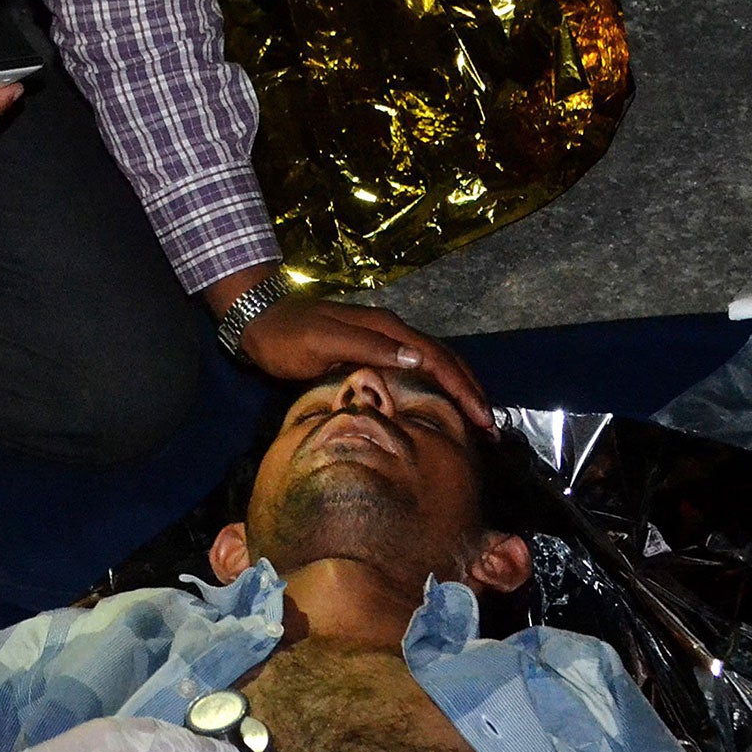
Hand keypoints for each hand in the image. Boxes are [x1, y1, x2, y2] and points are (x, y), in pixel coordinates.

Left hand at [212, 270, 490, 428]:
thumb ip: (368, 347)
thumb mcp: (323, 341)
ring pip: (434, 364)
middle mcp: (391, 332)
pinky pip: (416, 369)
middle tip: (490, 429)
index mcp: (386, 328)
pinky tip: (440, 405)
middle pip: (444, 360)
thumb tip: (419, 359)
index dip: (462, 389)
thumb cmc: (288, 337)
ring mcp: (382, 340)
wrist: (260, 322)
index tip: (482, 419)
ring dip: (458, 390)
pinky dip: (436, 386)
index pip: (437, 359)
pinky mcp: (372, 351)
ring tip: (476, 420)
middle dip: (470, 392)